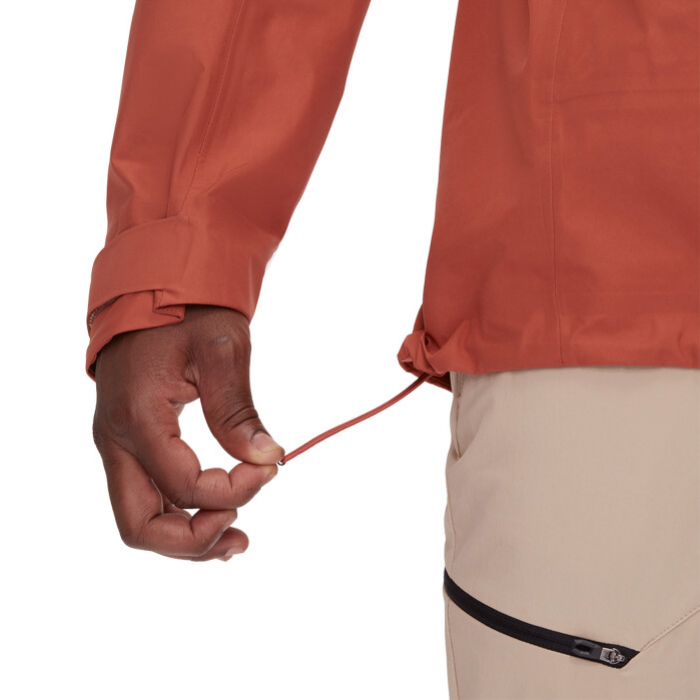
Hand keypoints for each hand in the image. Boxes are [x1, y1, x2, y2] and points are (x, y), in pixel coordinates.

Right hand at [92, 304, 283, 561]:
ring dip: (186, 539)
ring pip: (140, 519)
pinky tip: (216, 516)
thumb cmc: (186, 312)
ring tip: (237, 540)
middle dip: (194, 541)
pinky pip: (147, 498)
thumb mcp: (220, 350)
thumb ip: (238, 409)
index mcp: (136, 418)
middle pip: (140, 525)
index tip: (272, 467)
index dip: (234, 489)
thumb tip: (268, 456)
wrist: (152, 291)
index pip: (184, 484)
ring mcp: (117, 446)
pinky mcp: (130, 445)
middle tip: (243, 536)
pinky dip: (179, 517)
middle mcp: (116, 441)